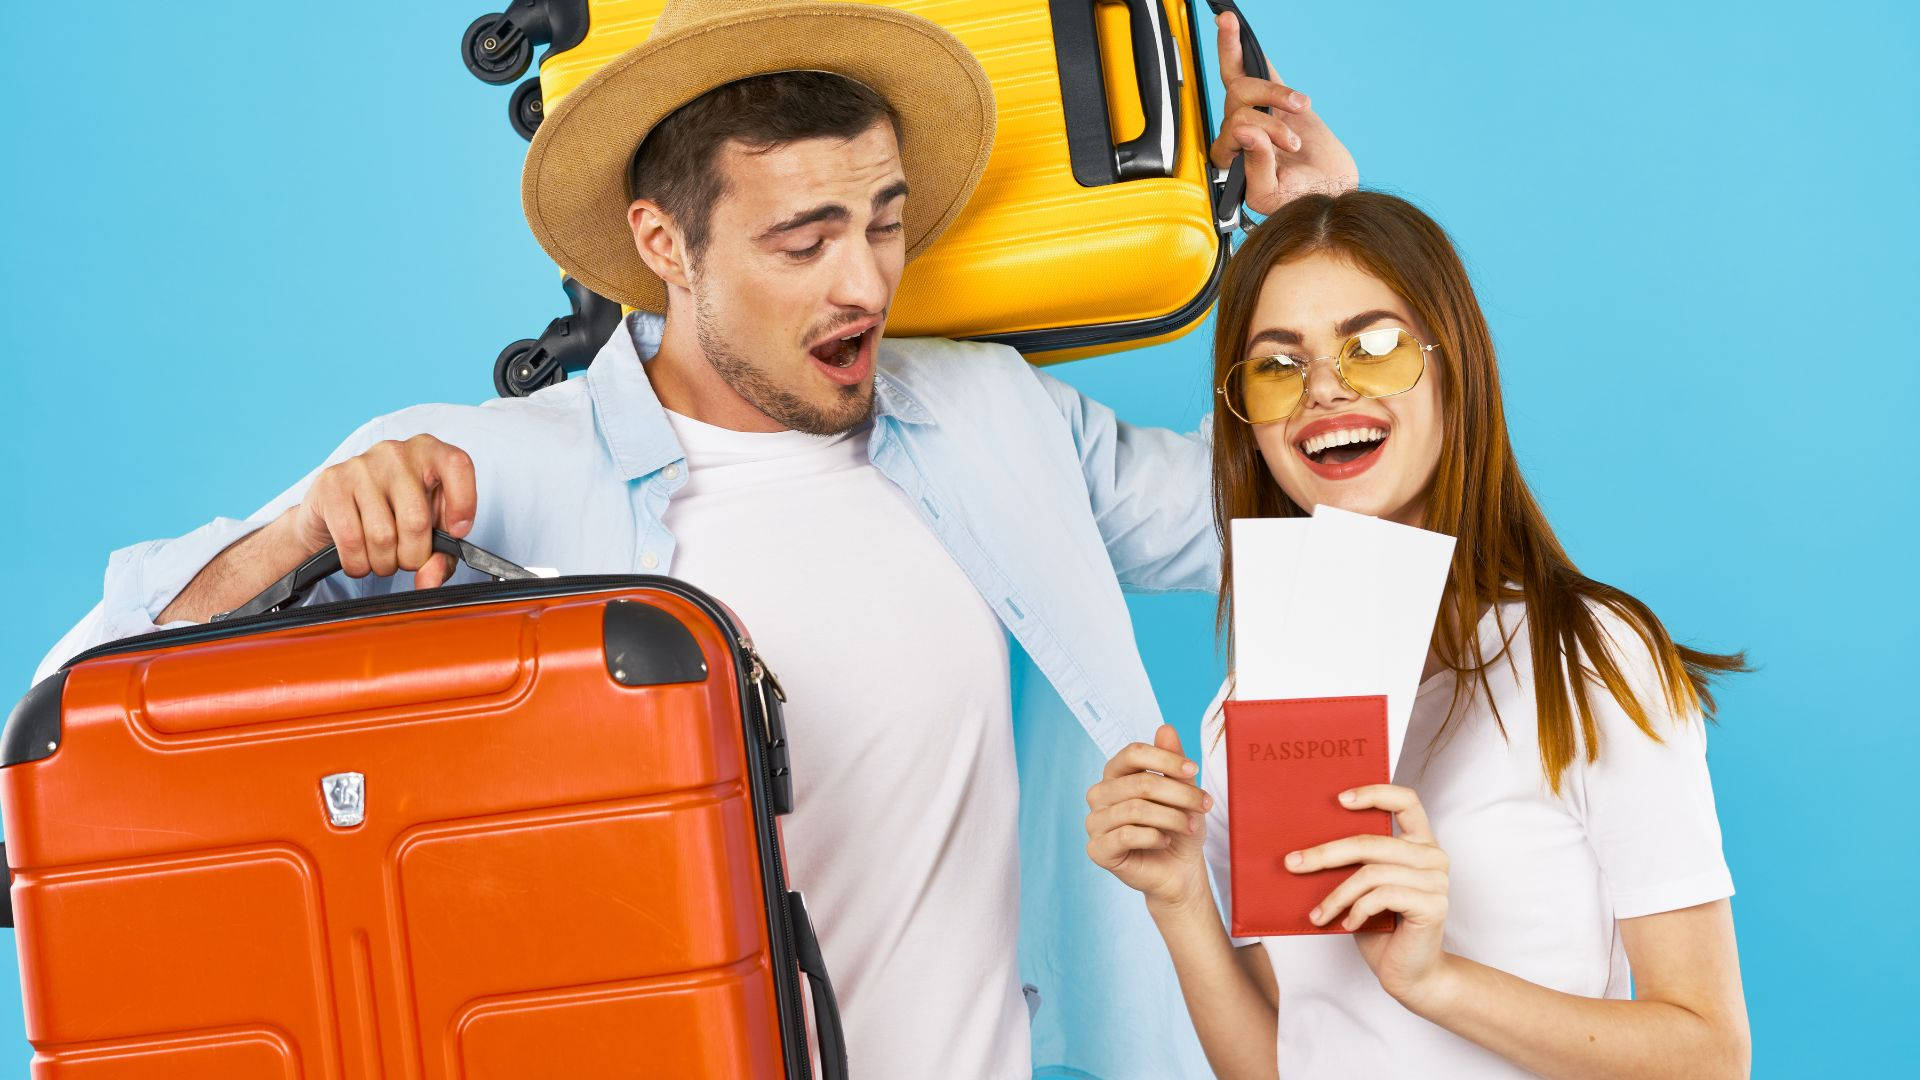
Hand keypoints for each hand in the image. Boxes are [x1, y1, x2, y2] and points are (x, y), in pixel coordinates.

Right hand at [289, 434, 476, 587]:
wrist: (338, 511)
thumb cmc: (395, 516)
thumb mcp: (430, 534)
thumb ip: (441, 558)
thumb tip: (429, 579)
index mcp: (431, 453)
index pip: (459, 464)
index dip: (463, 503)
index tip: (456, 531)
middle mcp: (397, 452)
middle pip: (416, 520)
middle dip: (412, 556)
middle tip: (406, 558)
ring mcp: (362, 464)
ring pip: (382, 536)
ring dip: (384, 563)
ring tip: (382, 557)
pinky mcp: (332, 482)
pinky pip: (351, 540)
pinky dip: (357, 563)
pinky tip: (359, 558)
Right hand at [1085, 724, 1213, 912]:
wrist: (1179, 870)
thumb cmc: (1179, 827)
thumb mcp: (1183, 791)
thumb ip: (1172, 762)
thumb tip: (1165, 727)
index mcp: (1115, 774)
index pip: (1132, 752)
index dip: (1165, 758)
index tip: (1194, 769)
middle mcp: (1099, 794)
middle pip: (1140, 783)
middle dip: (1179, 793)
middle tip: (1204, 805)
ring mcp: (1094, 822)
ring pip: (1135, 809)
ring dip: (1172, 818)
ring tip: (1191, 826)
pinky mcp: (1098, 849)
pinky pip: (1127, 835)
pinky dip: (1155, 836)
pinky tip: (1166, 840)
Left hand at [1211, 11, 1358, 213]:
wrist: (1329, 187)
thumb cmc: (1299, 198)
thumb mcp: (1274, 195)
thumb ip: (1257, 170)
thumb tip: (1249, 133)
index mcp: (1231, 159)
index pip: (1231, 132)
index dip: (1258, 135)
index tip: (1288, 143)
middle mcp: (1236, 133)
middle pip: (1237, 105)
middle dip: (1272, 121)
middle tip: (1296, 141)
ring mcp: (1251, 111)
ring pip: (1243, 84)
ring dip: (1275, 92)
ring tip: (1301, 105)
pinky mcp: (1270, 96)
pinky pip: (1245, 66)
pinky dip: (1233, 44)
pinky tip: (1228, 23)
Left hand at [1288, 784, 1452, 1006]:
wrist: (1408, 973)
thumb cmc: (1381, 926)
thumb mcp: (1364, 886)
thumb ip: (1355, 860)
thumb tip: (1306, 842)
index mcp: (1420, 842)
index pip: (1406, 800)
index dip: (1374, 793)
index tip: (1339, 799)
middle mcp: (1433, 856)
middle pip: (1371, 842)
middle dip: (1325, 853)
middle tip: (1293, 864)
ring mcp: (1437, 880)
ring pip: (1370, 873)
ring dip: (1336, 895)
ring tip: (1318, 914)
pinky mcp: (1433, 905)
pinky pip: (1381, 896)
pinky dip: (1356, 910)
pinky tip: (1347, 924)